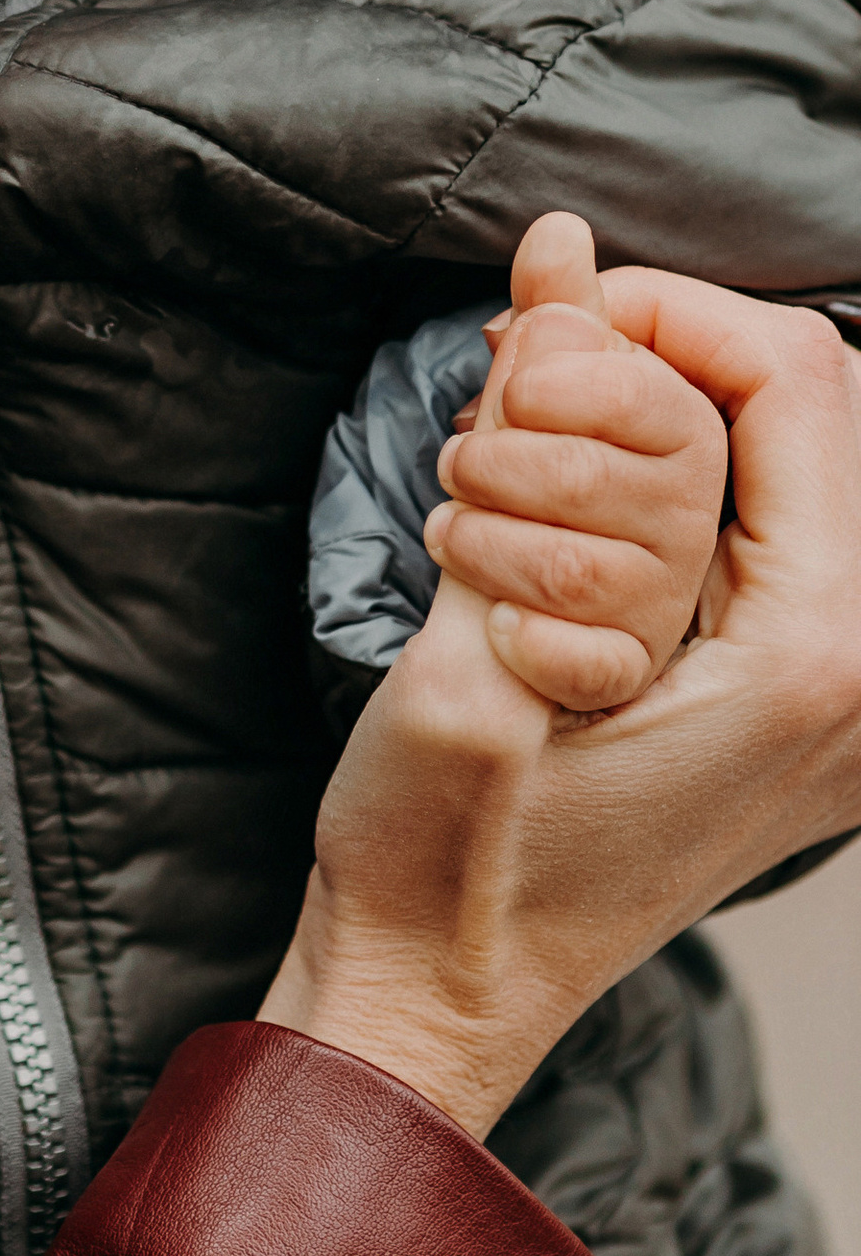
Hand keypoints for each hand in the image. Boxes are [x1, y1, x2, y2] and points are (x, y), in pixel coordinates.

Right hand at [263, 271, 860, 1139]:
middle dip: (631, 382)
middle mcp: (859, 677)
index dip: (654, 314)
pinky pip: (743, 532)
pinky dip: (640, 503)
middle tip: (489, 442)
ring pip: (759, 458)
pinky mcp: (787, 703)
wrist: (435, 1005)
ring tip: (497, 515)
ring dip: (622, 444)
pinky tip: (542, 545)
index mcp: (818, 659)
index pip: (795, 375)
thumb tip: (562, 250)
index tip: (528, 335)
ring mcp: (834, 699)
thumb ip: (537, 432)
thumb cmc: (443, 864)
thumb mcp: (469, 634)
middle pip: (788, 406)